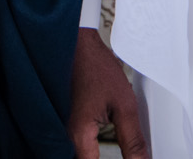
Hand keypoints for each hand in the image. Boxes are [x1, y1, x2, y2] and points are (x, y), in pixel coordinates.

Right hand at [70, 27, 147, 158]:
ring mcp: (59, 130)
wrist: (77, 45)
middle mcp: (63, 137)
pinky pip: (70, 147)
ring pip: (75, 156)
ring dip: (93, 157)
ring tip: (115, 151)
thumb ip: (132, 140)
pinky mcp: (61, 124)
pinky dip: (85, 151)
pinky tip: (97, 150)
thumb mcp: (124, 105)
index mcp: (78, 136)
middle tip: (125, 155)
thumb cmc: (96, 67)